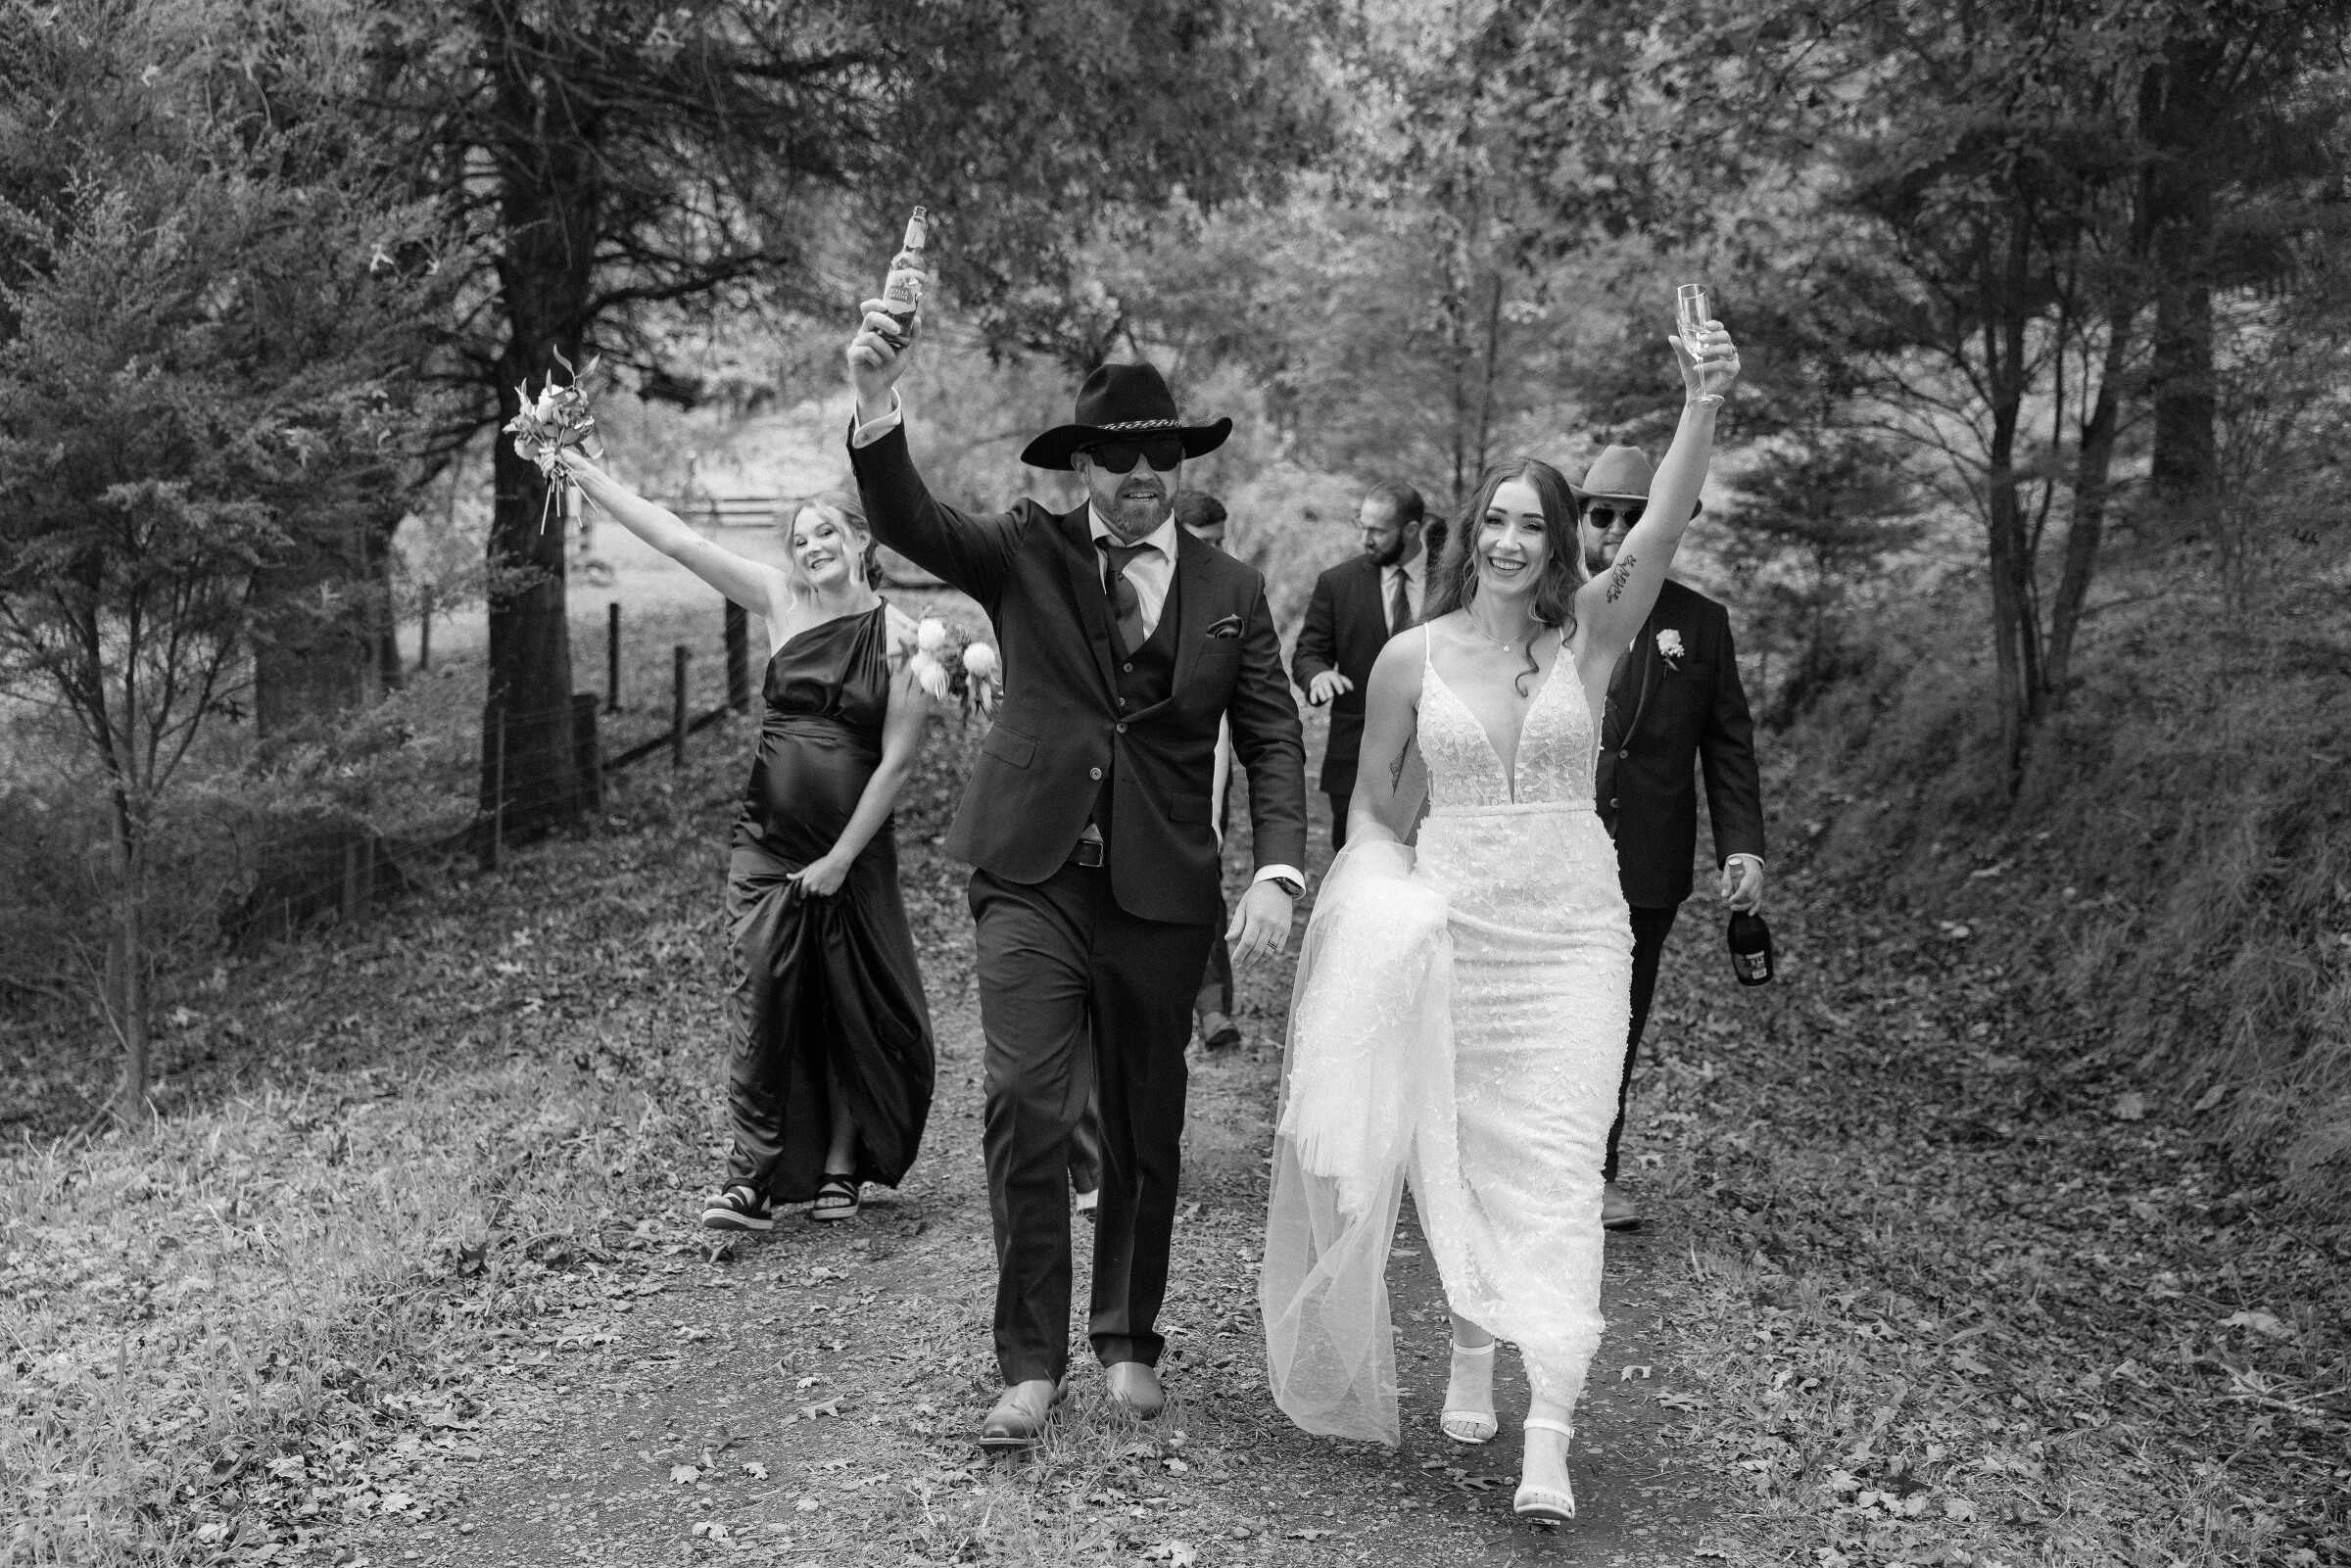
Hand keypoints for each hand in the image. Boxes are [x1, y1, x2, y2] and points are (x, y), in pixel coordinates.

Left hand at [790, 853, 851, 898]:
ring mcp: (822, 892)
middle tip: (818, 880)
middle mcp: (813, 889)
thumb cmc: (822, 863)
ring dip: (821, 890)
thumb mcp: (808, 868)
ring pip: (820, 894)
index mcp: (807, 883)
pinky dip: (828, 890)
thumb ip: (797, 875)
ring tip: (825, 880)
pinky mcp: (830, 893)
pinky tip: (830, 882)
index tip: (806, 888)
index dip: (804, 891)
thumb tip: (787, 876)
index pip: (802, 895)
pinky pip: (827, 894)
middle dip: (813, 889)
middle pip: (811, 894)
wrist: (837, 863)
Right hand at [845, 295, 916, 418]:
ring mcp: (857, 343)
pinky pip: (865, 351)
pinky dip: (876, 358)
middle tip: (897, 331)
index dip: (875, 303)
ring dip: (885, 348)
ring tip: (891, 357)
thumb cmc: (891, 366)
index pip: (870, 309)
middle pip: (870, 317)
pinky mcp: (853, 355)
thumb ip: (911, 336)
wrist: (881, 387)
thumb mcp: (905, 351)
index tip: (885, 306)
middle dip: (885, 322)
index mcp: (876, 328)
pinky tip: (879, 364)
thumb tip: (916, 319)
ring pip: (871, 337)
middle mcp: (865, 332)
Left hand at [1226, 880, 1294, 968]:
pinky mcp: (1286, 929)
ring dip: (1259, 960)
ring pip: (1269, 951)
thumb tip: (1228, 939)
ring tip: (1250, 963)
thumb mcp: (1243, 905)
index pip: (1247, 942)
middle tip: (1240, 967)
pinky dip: (1271, 955)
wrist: (1278, 884)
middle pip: (1258, 949)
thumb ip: (1237, 924)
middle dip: (1247, 961)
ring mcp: (1279, 927)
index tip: (1234, 962)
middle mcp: (1269, 924)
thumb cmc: (1256, 895)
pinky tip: (1262, 957)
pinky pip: (1279, 947)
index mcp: (1256, 917)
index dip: (1240, 954)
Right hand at [1306, 670, 1354, 705]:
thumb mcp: (1341, 679)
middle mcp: (1324, 679)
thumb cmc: (1335, 680)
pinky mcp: (1314, 689)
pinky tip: (1314, 702)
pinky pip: (1312, 693)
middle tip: (1331, 696)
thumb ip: (1347, 683)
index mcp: (1332, 675)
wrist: (1321, 675)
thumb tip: (1352, 689)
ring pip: (1318, 688)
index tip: (1342, 693)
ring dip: (1321, 694)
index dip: (1338, 686)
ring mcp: (1318, 684)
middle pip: (1325, 683)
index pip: (1335, 679)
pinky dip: (1313, 698)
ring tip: (1325, 699)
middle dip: (1328, 690)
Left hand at [1672, 319, 1741, 403]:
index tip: (1706, 325)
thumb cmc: (1693, 375)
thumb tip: (1671, 337)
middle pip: (1725, 336)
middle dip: (1713, 336)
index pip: (1720, 330)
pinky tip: (1698, 368)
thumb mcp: (1685, 360)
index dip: (1715, 325)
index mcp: (1716, 344)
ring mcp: (1731, 360)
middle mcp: (1725, 350)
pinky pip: (1724, 364)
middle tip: (1701, 339)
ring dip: (1711, 349)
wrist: (1697, 393)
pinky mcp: (1732, 371)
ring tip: (1699, 354)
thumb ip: (1681, 349)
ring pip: (1726, 349)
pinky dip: (1711, 365)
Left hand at [1719, 856, 1764, 913]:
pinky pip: (1759, 899)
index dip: (1738, 896)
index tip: (1730, 900)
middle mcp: (1758, 879)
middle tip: (1730, 905)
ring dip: (1744, 906)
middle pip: (1751, 895)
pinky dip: (1755, 907)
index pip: (1746, 888)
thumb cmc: (1736, 861)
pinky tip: (1750, 914)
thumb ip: (1726, 881)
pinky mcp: (1759, 888)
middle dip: (1740, 902)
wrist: (1746, 857)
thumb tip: (1724, 895)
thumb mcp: (1729, 867)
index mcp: (1751, 872)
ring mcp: (1760, 884)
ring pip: (1755, 899)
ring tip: (1733, 908)